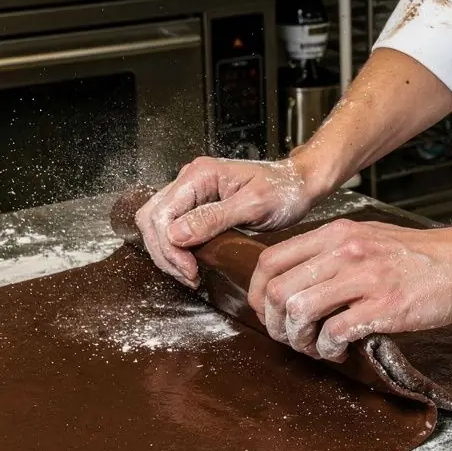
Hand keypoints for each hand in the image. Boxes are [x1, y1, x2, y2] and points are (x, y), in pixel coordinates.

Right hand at [135, 155, 316, 287]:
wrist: (299, 184)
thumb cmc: (284, 189)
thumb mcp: (254, 205)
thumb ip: (214, 218)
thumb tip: (175, 235)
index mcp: (200, 174)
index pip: (162, 213)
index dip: (168, 247)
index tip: (189, 270)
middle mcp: (190, 179)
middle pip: (152, 219)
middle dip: (164, 253)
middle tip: (189, 276)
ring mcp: (192, 191)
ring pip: (158, 225)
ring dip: (167, 253)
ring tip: (190, 275)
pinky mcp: (197, 205)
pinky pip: (173, 228)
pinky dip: (176, 249)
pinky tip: (191, 264)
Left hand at [246, 217, 451, 361]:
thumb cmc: (422, 256)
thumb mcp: (369, 237)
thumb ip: (332, 252)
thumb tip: (297, 281)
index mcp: (336, 233)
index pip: (269, 261)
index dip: (259, 295)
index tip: (270, 315)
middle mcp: (345, 250)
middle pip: (277, 291)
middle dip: (275, 325)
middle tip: (292, 338)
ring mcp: (365, 277)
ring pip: (298, 311)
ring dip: (299, 339)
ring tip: (316, 346)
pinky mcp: (385, 306)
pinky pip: (334, 332)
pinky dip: (328, 349)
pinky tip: (341, 350)